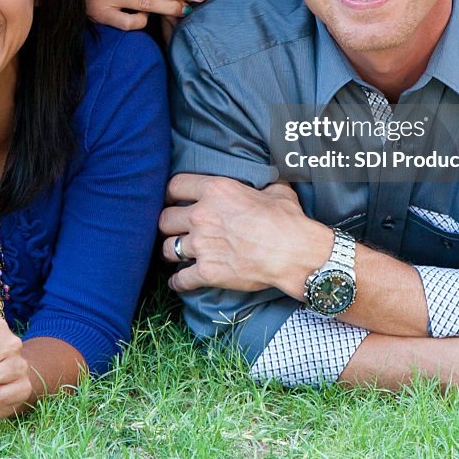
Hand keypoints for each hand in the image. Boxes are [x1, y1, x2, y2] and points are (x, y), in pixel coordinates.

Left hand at [159, 173, 330, 296]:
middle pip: (165, 219)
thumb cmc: (287, 219)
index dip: (169, 193)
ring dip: (171, 251)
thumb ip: (262, 183)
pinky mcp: (207, 272)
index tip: (170, 199)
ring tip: (176, 253)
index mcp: (215, 190)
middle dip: (167, 224)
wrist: (293, 252)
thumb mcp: (275, 190)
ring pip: (167, 248)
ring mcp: (202, 245)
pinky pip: (180, 279)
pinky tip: (178, 282)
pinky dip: (178, 282)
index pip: (175, 186)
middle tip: (173, 228)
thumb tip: (270, 176)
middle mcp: (202, 216)